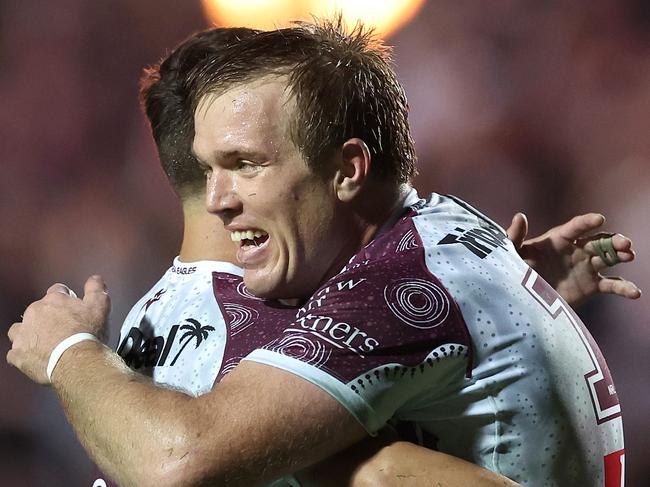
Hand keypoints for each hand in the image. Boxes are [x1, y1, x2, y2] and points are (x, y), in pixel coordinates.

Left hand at [7, 275, 110, 383]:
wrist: (77, 361)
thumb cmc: (87, 335)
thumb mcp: (100, 306)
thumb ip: (96, 289)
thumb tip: (95, 279)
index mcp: (54, 300)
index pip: (57, 290)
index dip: (66, 298)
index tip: (72, 307)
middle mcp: (35, 313)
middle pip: (37, 309)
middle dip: (48, 317)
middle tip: (64, 328)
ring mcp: (24, 334)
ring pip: (20, 329)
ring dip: (29, 333)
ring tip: (44, 342)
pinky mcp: (18, 354)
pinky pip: (15, 353)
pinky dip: (24, 355)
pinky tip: (36, 358)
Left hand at [506, 213, 640, 307]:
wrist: (523, 298)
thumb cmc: (515, 270)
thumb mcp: (513, 254)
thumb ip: (515, 236)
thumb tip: (520, 216)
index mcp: (558, 239)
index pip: (575, 227)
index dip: (587, 222)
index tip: (599, 219)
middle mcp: (576, 250)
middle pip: (599, 241)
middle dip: (613, 240)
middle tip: (625, 243)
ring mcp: (586, 267)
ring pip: (610, 258)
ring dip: (622, 255)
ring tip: (630, 255)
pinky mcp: (592, 285)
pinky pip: (612, 285)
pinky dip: (625, 288)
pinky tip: (635, 293)